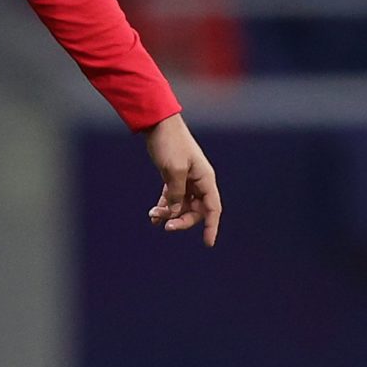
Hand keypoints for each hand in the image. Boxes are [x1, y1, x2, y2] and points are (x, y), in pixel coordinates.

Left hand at [143, 113, 221, 246]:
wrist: (157, 123)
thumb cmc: (170, 143)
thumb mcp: (173, 170)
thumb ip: (177, 194)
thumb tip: (177, 212)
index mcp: (205, 178)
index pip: (213, 208)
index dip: (212, 227)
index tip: (208, 243)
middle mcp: (199, 181)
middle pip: (196, 210)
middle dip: (182, 220)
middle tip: (165, 225)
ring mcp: (186, 179)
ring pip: (182, 205)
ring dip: (169, 214)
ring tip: (153, 216)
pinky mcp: (173, 177)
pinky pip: (172, 198)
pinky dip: (164, 207)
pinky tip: (153, 215)